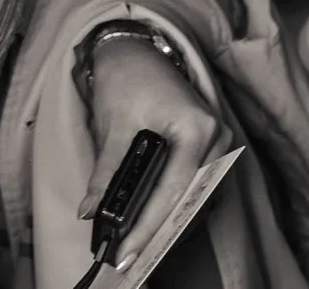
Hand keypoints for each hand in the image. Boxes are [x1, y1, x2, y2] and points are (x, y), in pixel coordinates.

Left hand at [80, 35, 229, 262]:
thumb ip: (106, 173)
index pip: (173, 188)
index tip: (128, 249)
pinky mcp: (210, 148)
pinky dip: (174, 205)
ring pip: (194, 196)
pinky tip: (154, 223)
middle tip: (130, 256)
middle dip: (158, 229)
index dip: (149, 223)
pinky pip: (194, 186)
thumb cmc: (126, 79)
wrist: (136, 51)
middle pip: (188, 197)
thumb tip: (90, 212)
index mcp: (197, 127)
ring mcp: (218, 143)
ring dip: (168, 221)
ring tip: (138, 246)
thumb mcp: (114, 126)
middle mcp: (217, 137)